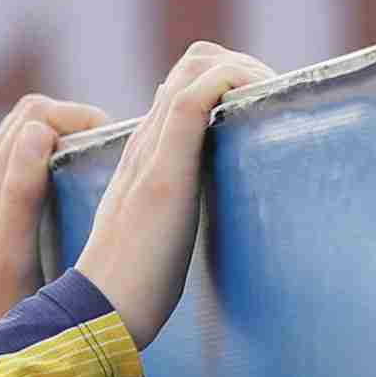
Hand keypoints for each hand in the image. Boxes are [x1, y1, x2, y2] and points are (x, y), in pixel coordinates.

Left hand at [0, 94, 107, 346]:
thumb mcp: (6, 259)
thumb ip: (19, 196)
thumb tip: (38, 131)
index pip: (36, 116)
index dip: (77, 117)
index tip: (110, 144)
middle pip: (31, 118)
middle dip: (74, 121)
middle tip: (110, 151)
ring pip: (26, 139)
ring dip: (63, 138)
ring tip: (98, 165)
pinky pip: (21, 164)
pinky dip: (51, 159)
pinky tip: (73, 188)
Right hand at [74, 41, 275, 345]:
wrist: (99, 313)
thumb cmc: (131, 289)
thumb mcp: (162, 237)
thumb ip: (180, 217)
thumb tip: (214, 224)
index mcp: (145, 154)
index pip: (185, 85)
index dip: (229, 82)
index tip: (264, 112)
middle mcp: (145, 141)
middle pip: (195, 63)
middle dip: (245, 70)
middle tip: (276, 107)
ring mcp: (151, 152)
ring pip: (196, 69)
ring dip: (245, 73)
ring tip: (273, 107)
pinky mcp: (163, 171)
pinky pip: (193, 100)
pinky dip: (231, 85)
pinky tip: (258, 107)